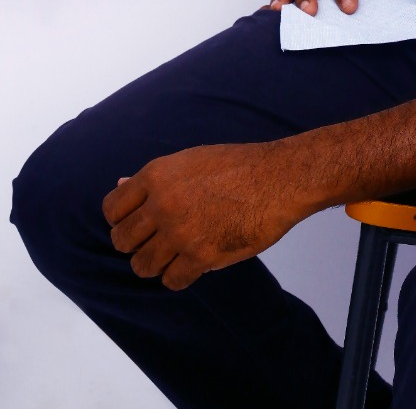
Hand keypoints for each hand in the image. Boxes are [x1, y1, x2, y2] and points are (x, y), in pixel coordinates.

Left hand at [102, 141, 308, 290]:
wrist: (278, 179)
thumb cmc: (238, 165)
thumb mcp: (191, 160)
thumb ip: (155, 178)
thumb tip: (121, 184)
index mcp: (157, 175)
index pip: (112, 208)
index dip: (120, 220)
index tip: (136, 223)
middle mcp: (162, 204)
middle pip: (122, 240)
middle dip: (136, 244)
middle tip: (155, 242)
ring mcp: (180, 231)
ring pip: (142, 265)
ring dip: (155, 264)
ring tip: (173, 255)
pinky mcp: (201, 255)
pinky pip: (171, 280)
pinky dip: (178, 276)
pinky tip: (191, 264)